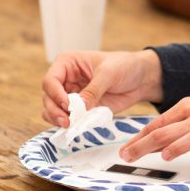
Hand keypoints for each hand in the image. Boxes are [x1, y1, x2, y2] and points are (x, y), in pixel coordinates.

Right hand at [42, 48, 162, 127]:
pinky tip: (76, 127)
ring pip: (52, 110)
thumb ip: (93, 90)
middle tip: (67, 122)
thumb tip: (78, 107)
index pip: (50, 80)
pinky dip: (68, 124)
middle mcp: (65, 79)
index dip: (55, 94)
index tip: (68, 105)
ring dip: (57, 119)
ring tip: (70, 126)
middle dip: (54, 110)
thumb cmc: (125, 66)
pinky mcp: (80, 109)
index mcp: (68, 63)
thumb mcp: (109, 73)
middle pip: (48, 97)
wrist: (141, 78)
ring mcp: (71, 95)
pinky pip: (66, 119)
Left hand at [120, 95, 189, 167]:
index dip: (138, 139)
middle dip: (144, 146)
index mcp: (186, 108)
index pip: (156, 124)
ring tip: (166, 156)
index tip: (124, 150)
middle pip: (167, 132)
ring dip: (180, 146)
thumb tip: (147, 140)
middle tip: (128, 157)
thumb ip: (172, 125)